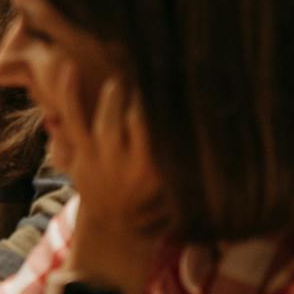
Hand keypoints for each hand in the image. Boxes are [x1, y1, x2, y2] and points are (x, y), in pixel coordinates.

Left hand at [58, 67, 167, 293]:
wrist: (116, 227)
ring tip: (122, 79)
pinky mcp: (80, 152)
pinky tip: (68, 67)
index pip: (165, 130)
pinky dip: (69, 93)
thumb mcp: (177, 185)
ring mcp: (102, 157)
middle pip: (137, 120)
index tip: (179, 86)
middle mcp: (130, 162)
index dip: (171, 105)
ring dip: (115, 94)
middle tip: (151, 74)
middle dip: (142, 96)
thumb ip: (188, 159)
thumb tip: (225, 132)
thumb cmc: (155, 200)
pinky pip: (73, 119)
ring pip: (107, 118)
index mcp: (158, 168)